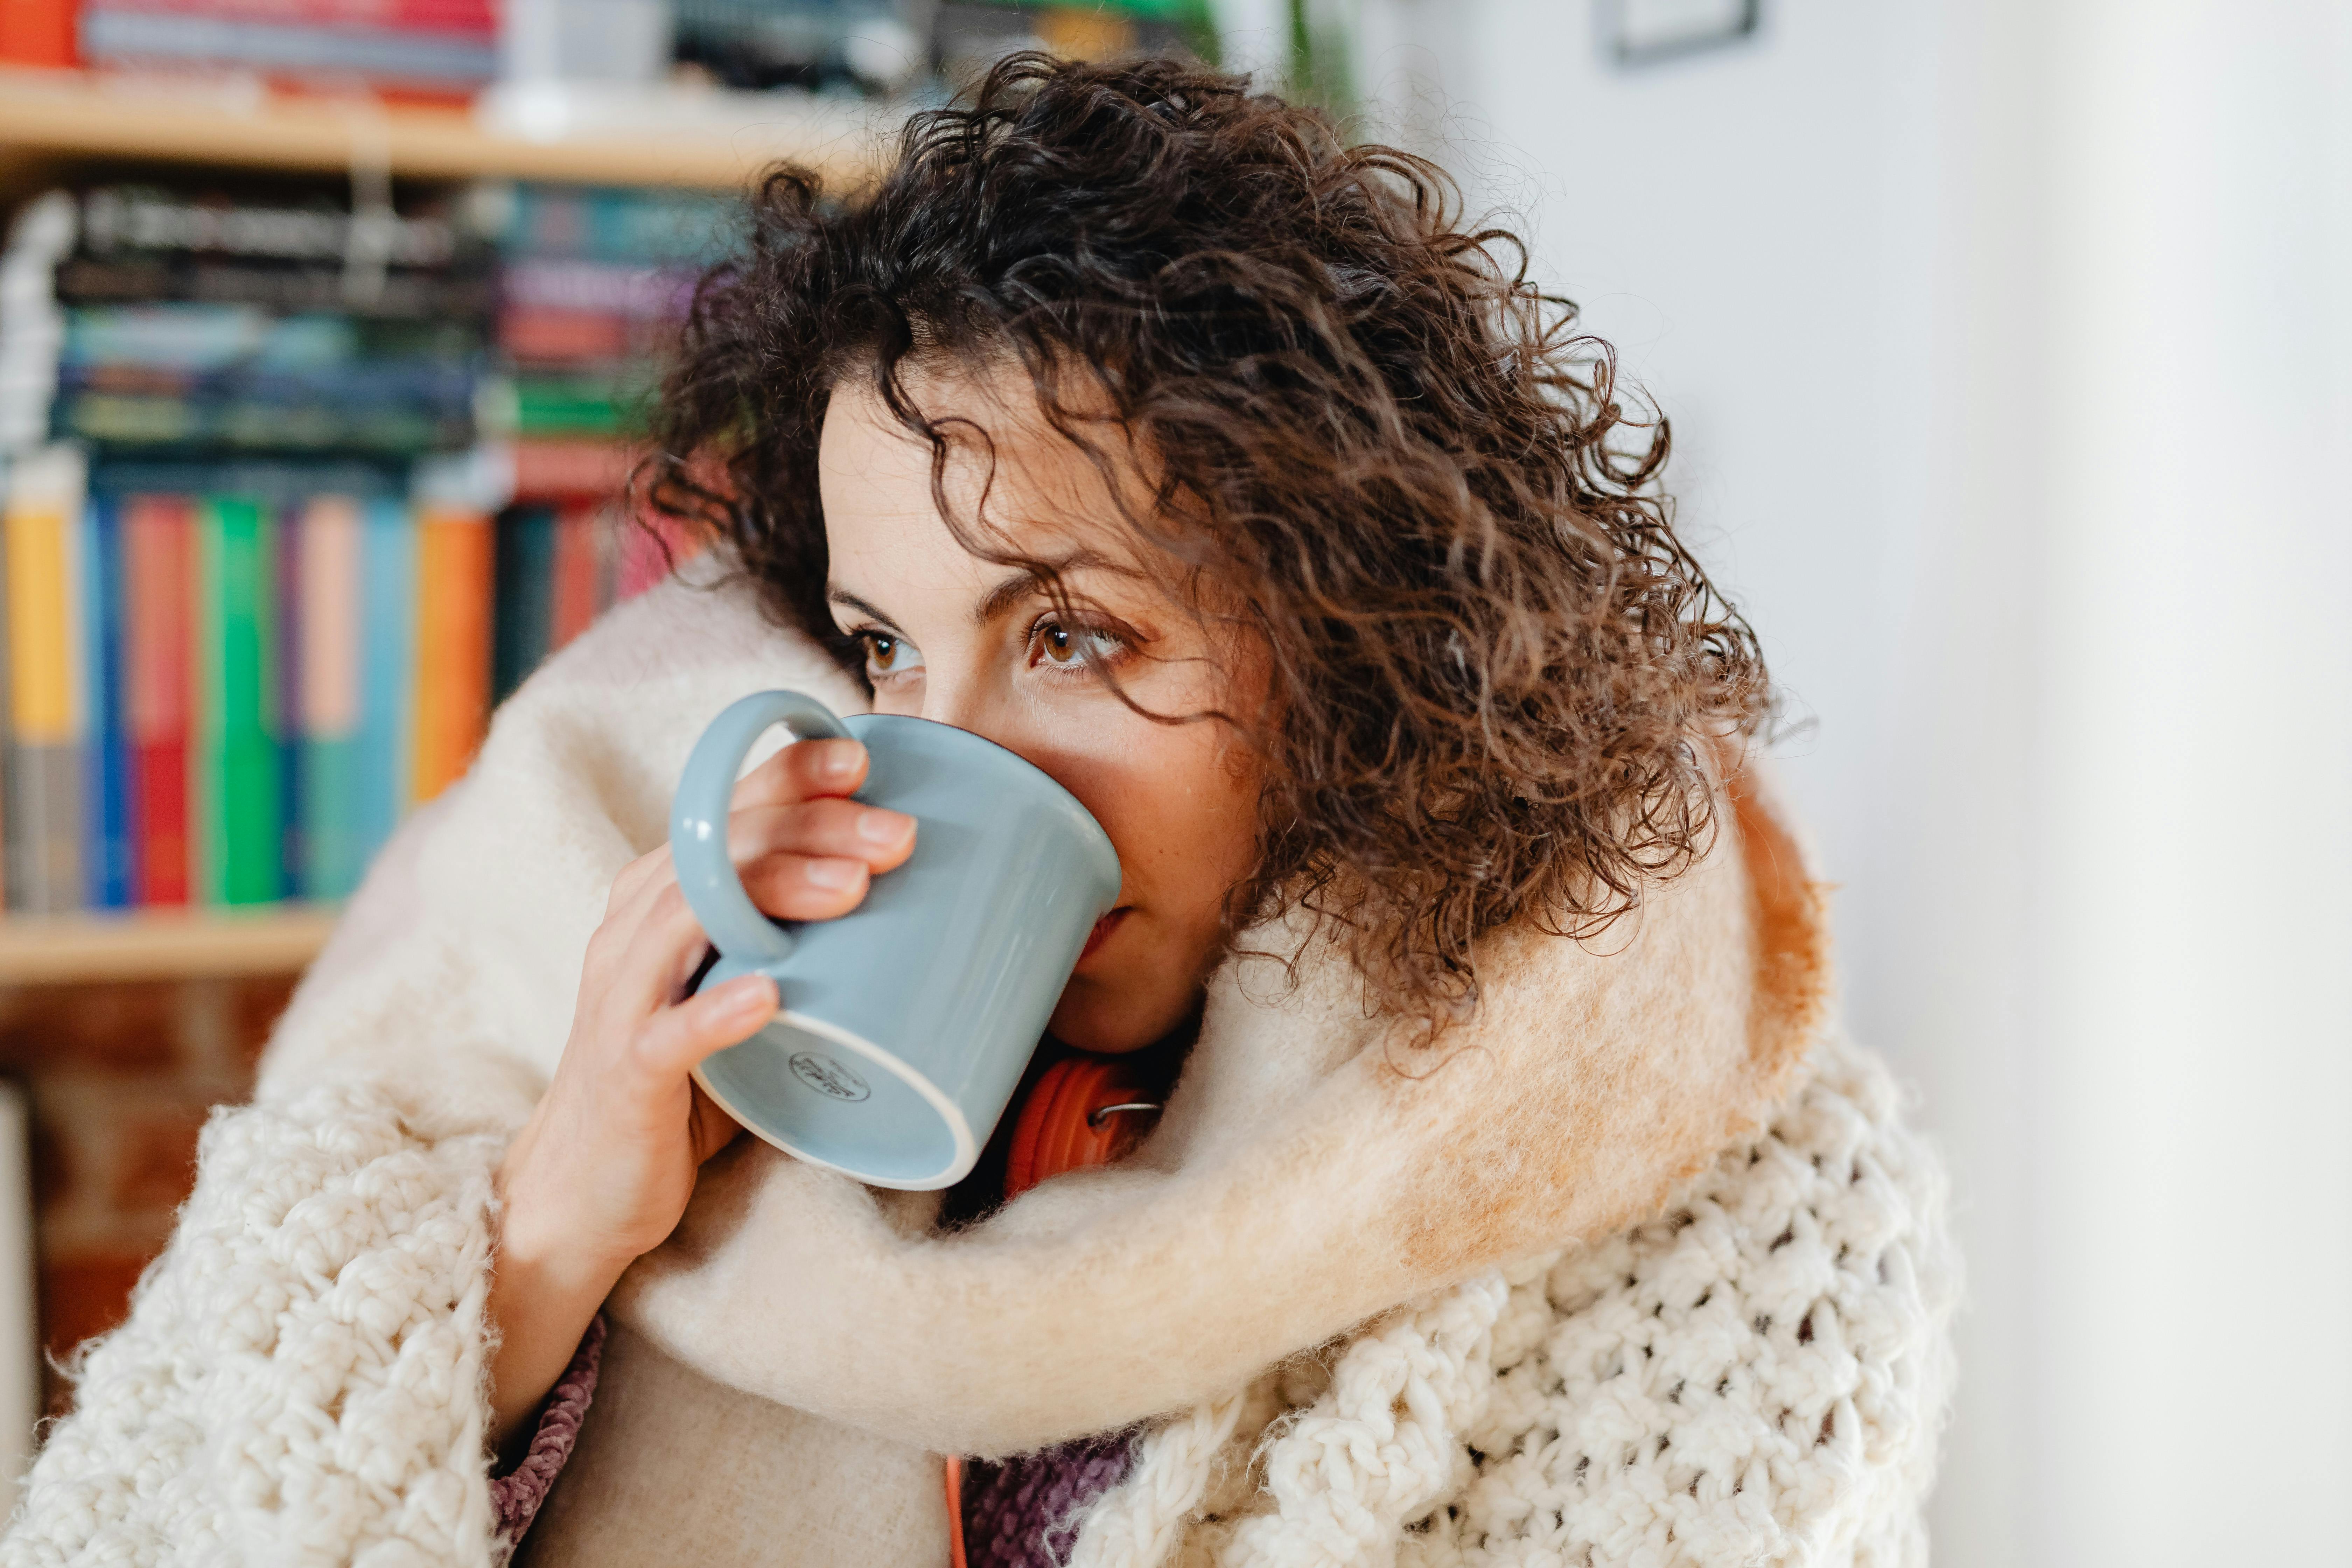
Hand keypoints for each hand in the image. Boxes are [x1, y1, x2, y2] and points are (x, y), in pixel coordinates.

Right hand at [486, 734, 916, 1445]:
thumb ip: (791, 942)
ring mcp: (623, 998)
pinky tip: (772, 997)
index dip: (790, 774)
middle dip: (814, 828)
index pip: (725, 808)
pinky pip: (670, 1033)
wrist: (584, 1190)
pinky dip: (720, 1011)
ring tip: (854, 891)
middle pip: (721, 848)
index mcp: (661, 897)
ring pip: (693, 917)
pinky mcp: (626, 1073)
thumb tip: (911, 905)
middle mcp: (633, 929)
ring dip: (775, 894)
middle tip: (898, 836)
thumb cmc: (683, 1081)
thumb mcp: (736, 988)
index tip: (864, 761)